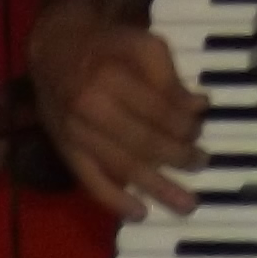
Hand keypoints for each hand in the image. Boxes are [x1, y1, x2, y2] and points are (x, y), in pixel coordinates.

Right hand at [28, 6, 205, 218]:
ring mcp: (75, 135)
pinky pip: (90, 182)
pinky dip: (114, 201)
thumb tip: (199, 107)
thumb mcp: (143, 44)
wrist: (56, 51)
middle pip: (142, 142)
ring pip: (120, 167)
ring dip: (156, 187)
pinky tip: (139, 212)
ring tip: (186, 204)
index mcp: (110, 77)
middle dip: (177, 156)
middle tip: (201, 163)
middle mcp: (89, 109)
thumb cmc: (107, 46)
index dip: (183, 124)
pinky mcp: (66, 153)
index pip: (157, 110)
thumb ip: (170, 77)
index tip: (200, 131)